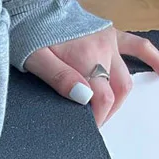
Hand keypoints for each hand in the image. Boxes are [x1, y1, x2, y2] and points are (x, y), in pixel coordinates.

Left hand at [24, 28, 158, 125]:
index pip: (102, 98)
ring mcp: (110, 41)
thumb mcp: (36, 61)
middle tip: (92, 122)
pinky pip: (138, 46)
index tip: (89, 127)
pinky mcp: (111, 34)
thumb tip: (83, 97)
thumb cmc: (31, 34)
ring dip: (121, 96)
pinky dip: (152, 58)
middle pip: (116, 90)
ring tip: (108, 112)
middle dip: (107, 111)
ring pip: (127, 76)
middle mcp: (103, 49)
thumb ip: (60, 80)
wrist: (34, 10)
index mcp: (86, 58)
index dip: (98, 118)